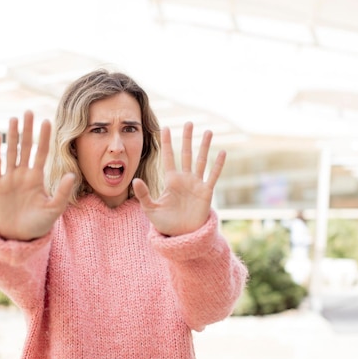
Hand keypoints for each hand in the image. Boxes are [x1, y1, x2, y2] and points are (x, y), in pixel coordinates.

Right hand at [0, 111, 74, 240]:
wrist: (18, 236)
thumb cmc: (38, 224)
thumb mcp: (54, 210)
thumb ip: (62, 193)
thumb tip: (72, 176)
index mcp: (36, 178)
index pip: (41, 153)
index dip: (44, 138)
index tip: (48, 121)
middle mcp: (22, 174)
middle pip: (25, 147)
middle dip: (28, 130)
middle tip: (29, 111)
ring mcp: (9, 178)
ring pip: (11, 152)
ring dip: (12, 136)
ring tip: (14, 119)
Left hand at [132, 122, 225, 236]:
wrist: (182, 236)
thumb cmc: (166, 224)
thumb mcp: (151, 209)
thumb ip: (144, 194)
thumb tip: (135, 180)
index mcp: (170, 180)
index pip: (168, 157)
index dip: (167, 143)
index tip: (165, 127)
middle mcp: (184, 179)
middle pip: (186, 154)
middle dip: (187, 138)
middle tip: (189, 122)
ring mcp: (196, 184)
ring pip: (201, 161)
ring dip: (204, 146)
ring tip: (208, 131)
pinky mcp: (206, 192)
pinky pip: (212, 176)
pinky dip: (218, 164)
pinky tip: (222, 152)